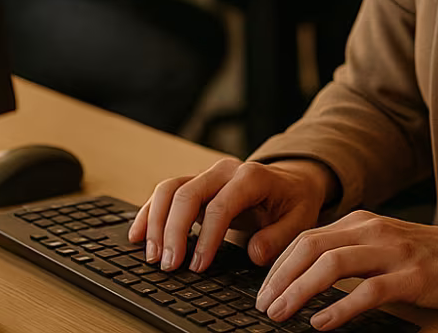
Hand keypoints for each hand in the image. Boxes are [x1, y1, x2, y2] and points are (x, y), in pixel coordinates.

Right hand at [128, 158, 333, 272]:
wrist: (291, 182)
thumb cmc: (293, 202)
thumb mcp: (300, 220)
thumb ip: (279, 237)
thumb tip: (255, 253)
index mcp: (252, 176)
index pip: (221, 205)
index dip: (207, 237)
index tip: (197, 266)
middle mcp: (225, 170)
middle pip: (188, 194)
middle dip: (174, 231)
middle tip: (169, 265)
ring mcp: (207, 174)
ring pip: (170, 189)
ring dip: (156, 222)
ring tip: (152, 255)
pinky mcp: (194, 183)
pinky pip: (165, 193)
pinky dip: (149, 213)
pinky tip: (137, 235)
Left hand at [254, 212, 437, 330]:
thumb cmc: (430, 257)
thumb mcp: (384, 245)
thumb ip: (350, 253)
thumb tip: (305, 278)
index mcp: (363, 222)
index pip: (306, 238)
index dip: (279, 266)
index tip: (264, 291)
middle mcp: (374, 231)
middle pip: (311, 247)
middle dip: (280, 278)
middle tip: (263, 305)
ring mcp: (393, 252)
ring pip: (332, 265)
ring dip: (300, 291)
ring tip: (281, 314)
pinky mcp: (412, 277)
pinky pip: (368, 292)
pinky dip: (340, 309)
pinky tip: (322, 324)